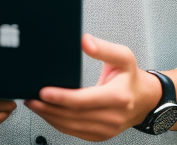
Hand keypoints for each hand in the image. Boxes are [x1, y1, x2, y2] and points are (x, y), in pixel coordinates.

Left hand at [24, 34, 161, 141]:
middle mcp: (112, 116)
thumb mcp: (123, 56)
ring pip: (72, 127)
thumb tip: (84, 41)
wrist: (145, 99)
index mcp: (118, 96)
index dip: (61, 97)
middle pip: (73, 116)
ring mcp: (106, 130)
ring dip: (49, 117)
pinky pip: (75, 133)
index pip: (83, 100)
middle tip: (30, 97)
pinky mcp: (100, 136)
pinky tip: (48, 114)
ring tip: (34, 104)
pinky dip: (58, 124)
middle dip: (48, 108)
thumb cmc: (131, 76)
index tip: (43, 90)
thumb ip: (103, 48)